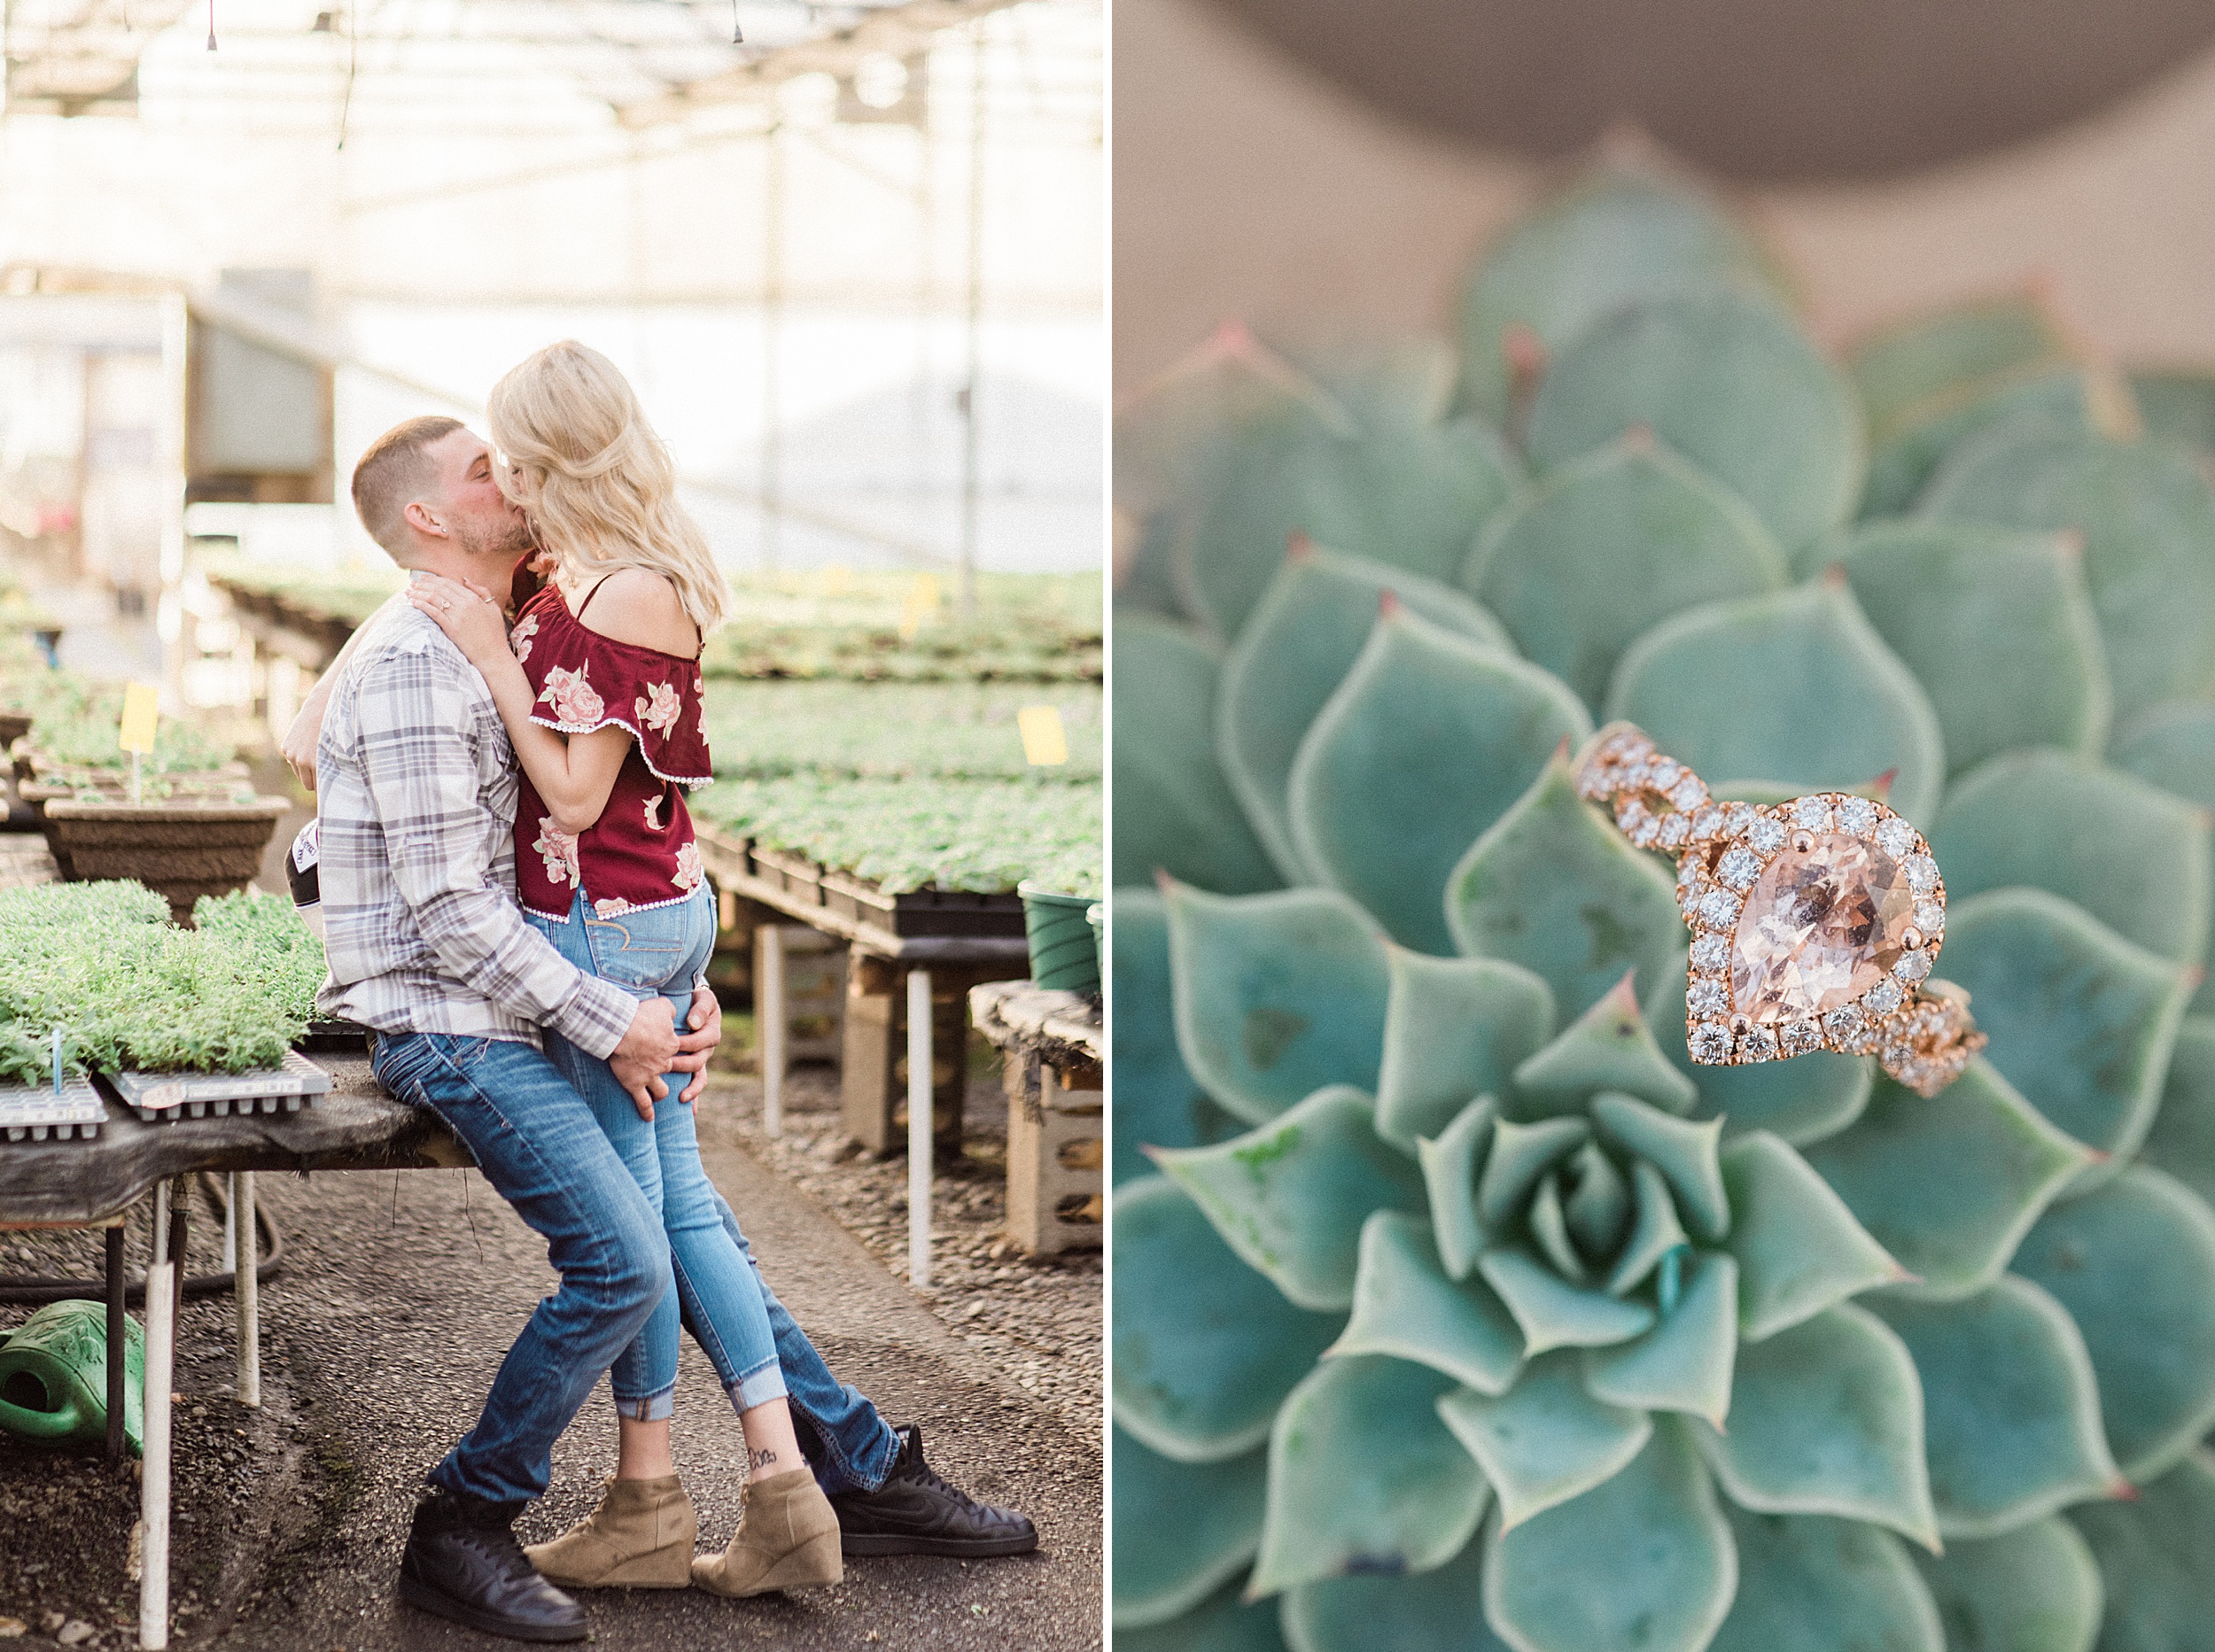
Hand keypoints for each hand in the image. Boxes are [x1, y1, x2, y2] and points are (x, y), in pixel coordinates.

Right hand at [280, 680, 331, 791]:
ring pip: (300, 774)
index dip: (327, 787)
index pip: (320, 788)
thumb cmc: (337, 730)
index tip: (333, 788)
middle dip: (317, 781)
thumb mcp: (340, 751)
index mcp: (316, 764)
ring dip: (308, 770)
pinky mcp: (286, 748)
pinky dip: (300, 759)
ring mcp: (292, 754)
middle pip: (308, 784)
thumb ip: (337, 769)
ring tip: (319, 757)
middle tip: (327, 773)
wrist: (322, 707)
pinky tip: (310, 747)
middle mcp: (301, 761)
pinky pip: (293, 762)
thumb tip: (344, 786)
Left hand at [407, 573, 512, 668]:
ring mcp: (458, 616)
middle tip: (413, 583)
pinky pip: (434, 613)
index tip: (424, 578)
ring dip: (419, 593)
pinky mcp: (452, 628)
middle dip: (424, 584)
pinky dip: (422, 605)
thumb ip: (482, 592)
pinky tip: (413, 602)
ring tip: (409, 592)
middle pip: (440, 589)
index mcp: (474, 599)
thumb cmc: (495, 634)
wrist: (494, 656)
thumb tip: (465, 579)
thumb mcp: (494, 608)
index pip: (450, 583)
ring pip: (434, 598)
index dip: (434, 579)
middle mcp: (465, 604)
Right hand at [609, 996, 679, 1119]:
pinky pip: (643, 1102)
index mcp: (673, 1045)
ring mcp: (650, 1075)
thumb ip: (670, 1009)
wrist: (621, 1028)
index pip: (680, 1052)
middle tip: (668, 1075)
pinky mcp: (634, 1084)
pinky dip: (646, 1112)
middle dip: (672, 1074)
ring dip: (660, 1094)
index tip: (673, 1051)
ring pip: (661, 1091)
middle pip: (673, 1073)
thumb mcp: (662, 1005)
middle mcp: (665, 1063)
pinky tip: (648, 1118)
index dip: (677, 1052)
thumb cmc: (640, 1014)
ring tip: (658, 1096)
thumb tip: (672, 1011)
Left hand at [671, 985, 721, 1103]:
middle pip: (699, 1061)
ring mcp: (702, 1058)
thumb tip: (693, 1024)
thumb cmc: (696, 1000)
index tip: (673, 1043)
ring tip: (681, 1097)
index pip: (702, 1040)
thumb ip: (700, 1009)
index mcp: (712, 1032)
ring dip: (691, 1088)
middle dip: (683, 1065)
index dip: (689, 1042)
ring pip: (700, 1077)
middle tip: (667, 1066)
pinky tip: (689, 1110)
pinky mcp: (695, 1065)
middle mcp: (709, 1048)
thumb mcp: (703, 999)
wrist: (692, 1003)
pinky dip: (694, 1096)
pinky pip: (697, 1083)